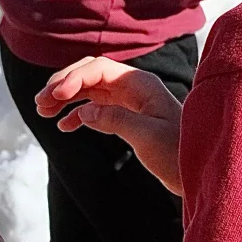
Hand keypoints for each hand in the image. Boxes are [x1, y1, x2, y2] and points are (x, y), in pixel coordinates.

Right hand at [36, 56, 183, 194]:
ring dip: (64, 98)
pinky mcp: (127, 118)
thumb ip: (115, 119)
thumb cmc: (181, 153)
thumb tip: (84, 111)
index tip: (53, 96)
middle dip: (62, 85)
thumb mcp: (148, 136)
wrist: (201, 173)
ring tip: (43, 112)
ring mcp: (129, 102)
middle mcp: (133, 88)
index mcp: (140, 84)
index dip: (71, 78)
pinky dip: (77, 114)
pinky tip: (64, 126)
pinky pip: (95, 108)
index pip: (96, 69)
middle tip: (40, 103)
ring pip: (88, 91)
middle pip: (88, 75)